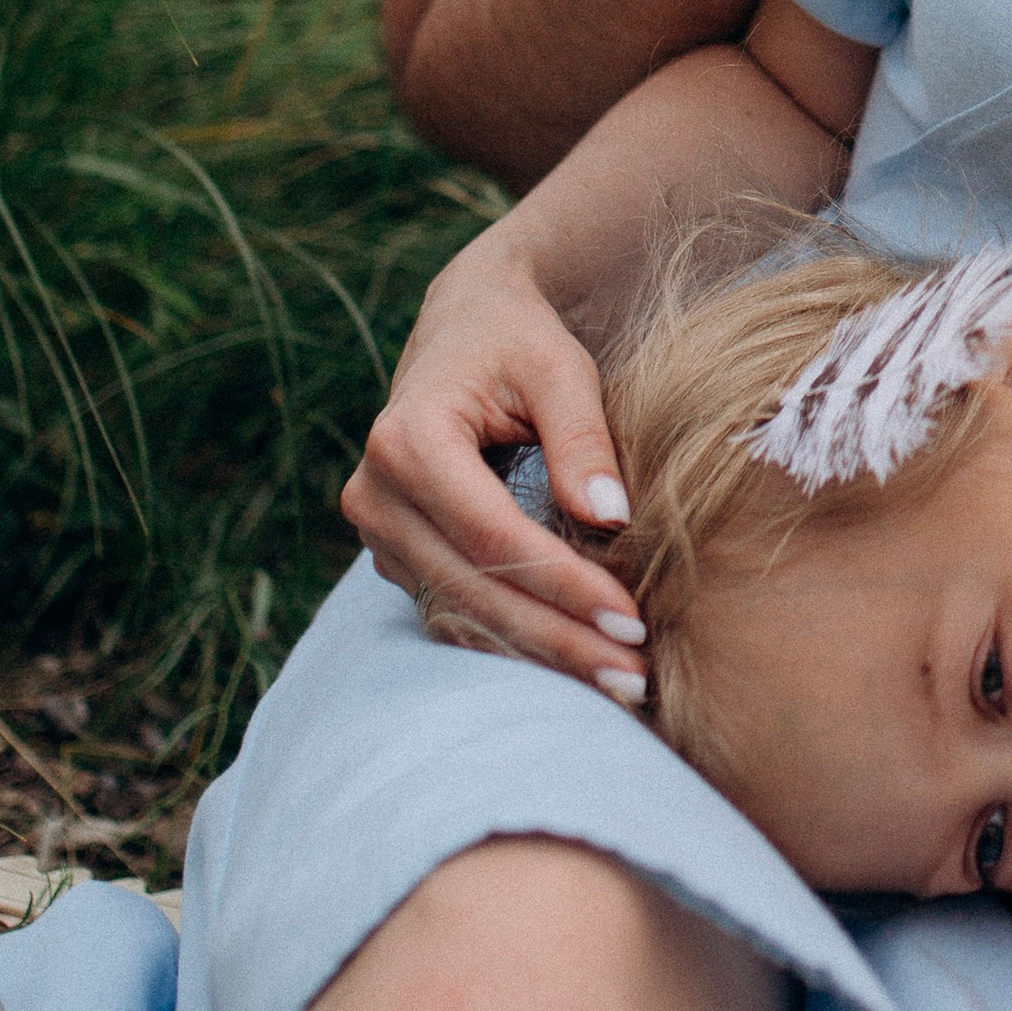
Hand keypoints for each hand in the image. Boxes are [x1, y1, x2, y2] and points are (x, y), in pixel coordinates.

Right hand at [340, 239, 648, 690]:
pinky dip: (516, 640)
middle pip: (473, 587)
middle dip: (558, 638)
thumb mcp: (561, 368)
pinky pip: (456, 610)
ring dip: (540, 654)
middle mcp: (376, 494)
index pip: (493, 534)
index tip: (632, 620)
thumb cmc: (520, 341)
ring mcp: (379, 532)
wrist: (465, 326)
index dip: (563, 584)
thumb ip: (583, 438)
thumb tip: (611, 518)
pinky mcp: (397, 555)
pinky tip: (577, 665)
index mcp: (408, 441)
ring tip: (620, 684)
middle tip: (635, 677)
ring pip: (462, 612)